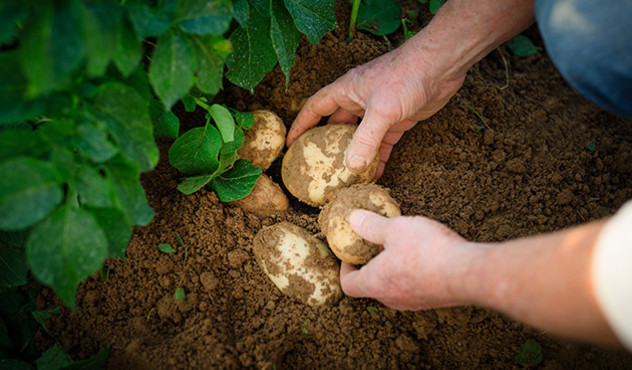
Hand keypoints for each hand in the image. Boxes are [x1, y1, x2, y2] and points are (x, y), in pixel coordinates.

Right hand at [286, 40, 464, 177]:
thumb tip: (352, 167)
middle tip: (318, 167)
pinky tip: (375, 174)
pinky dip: (378, 158)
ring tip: (345, 177)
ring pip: (360, 138)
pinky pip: (382, 143)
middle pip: (336, 126)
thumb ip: (365, 140)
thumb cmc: (406, 76)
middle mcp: (359, 101)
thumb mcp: (381, 110)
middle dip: (328, 146)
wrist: (441, 67)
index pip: (315, 108)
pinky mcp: (396, 120)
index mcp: (346, 90)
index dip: (301, 125)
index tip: (291, 144)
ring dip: (354, 156)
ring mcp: (378, 111)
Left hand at [340, 209, 474, 309]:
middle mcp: (392, 298)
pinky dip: (412, 273)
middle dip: (370, 266)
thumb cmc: (427, 251)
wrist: (467, 273)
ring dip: (393, 269)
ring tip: (401, 247)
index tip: (350, 253)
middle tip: (375, 246)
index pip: (348, 285)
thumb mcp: (395, 229)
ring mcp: (414, 302)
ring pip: (394, 287)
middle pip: (371, 287)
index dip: (345, 269)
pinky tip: (425, 254)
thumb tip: (354, 219)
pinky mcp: (433, 300)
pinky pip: (415, 287)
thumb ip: (372, 226)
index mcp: (376, 283)